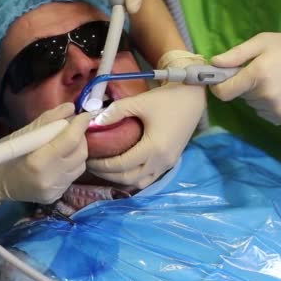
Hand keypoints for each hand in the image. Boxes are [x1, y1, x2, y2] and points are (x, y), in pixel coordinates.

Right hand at [0, 103, 89, 223]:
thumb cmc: (2, 156)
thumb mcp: (20, 134)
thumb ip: (47, 120)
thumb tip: (71, 108)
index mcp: (38, 162)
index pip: (69, 140)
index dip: (80, 125)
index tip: (84, 114)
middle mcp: (50, 179)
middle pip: (80, 153)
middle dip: (80, 137)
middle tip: (73, 128)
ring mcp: (54, 190)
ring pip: (80, 165)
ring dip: (78, 150)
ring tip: (66, 143)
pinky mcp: (56, 196)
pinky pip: (73, 175)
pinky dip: (71, 163)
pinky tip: (61, 158)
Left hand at [87, 50, 205, 187]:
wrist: (193, 99)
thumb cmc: (167, 99)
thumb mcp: (139, 101)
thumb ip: (116, 111)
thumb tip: (94, 122)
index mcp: (153, 148)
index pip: (121, 165)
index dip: (102, 164)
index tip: (88, 157)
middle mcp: (161, 161)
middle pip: (128, 178)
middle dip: (107, 174)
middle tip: (91, 164)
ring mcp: (167, 164)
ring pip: (139, 182)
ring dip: (121, 178)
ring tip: (106, 167)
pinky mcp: (171, 162)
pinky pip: (149, 178)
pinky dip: (134, 177)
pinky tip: (124, 168)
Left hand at [210, 32, 280, 124]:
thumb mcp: (265, 42)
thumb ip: (236, 54)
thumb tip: (213, 64)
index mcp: (257, 75)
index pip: (223, 92)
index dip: (220, 85)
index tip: (223, 79)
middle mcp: (265, 96)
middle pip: (240, 96)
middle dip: (245, 85)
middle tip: (265, 71)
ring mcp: (276, 111)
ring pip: (253, 105)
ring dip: (258, 96)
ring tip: (278, 80)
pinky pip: (266, 113)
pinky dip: (269, 105)